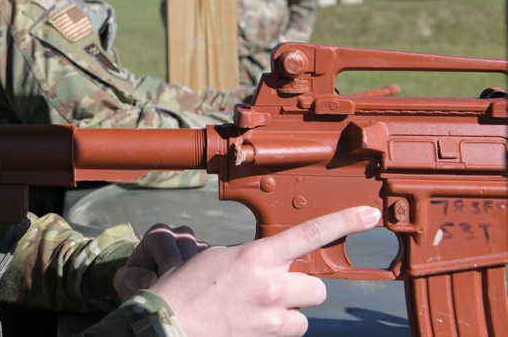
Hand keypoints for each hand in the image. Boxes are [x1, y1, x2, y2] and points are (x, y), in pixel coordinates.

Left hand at [113, 223, 208, 300]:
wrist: (148, 285)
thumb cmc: (135, 281)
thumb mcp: (124, 282)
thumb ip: (132, 280)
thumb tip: (151, 280)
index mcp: (159, 234)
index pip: (171, 258)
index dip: (168, 280)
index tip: (164, 295)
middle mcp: (182, 234)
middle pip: (193, 258)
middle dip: (186, 281)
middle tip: (178, 299)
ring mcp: (200, 245)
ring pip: (210, 263)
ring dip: (200, 282)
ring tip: (186, 297)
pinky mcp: (214, 259)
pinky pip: (220, 270)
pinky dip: (211, 283)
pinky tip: (199, 296)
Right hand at [147, 205, 379, 336]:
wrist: (169, 324)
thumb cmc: (186, 288)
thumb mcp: (218, 259)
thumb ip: (254, 259)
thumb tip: (275, 264)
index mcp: (255, 256)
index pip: (310, 234)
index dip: (344, 222)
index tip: (370, 215)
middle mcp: (270, 285)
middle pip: (316, 287)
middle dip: (301, 290)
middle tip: (275, 290)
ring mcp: (271, 317)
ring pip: (304, 316)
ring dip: (289, 313)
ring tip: (258, 311)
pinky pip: (289, 333)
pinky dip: (276, 330)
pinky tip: (250, 324)